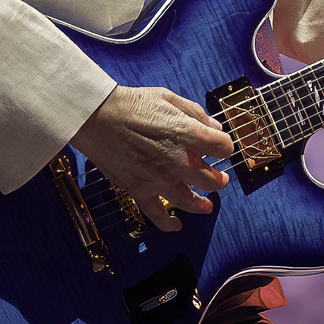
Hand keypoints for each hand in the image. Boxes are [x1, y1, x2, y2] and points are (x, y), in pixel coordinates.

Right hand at [70, 86, 232, 232]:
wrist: (97, 117)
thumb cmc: (132, 103)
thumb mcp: (169, 98)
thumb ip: (195, 113)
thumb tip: (214, 127)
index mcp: (190, 135)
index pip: (223, 147)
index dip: (225, 146)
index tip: (220, 146)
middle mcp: (179, 160)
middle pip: (211, 179)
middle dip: (220, 179)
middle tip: (220, 178)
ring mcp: (160, 178)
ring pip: (190, 201)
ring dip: (202, 204)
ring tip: (207, 205)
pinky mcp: (140, 189)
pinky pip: (157, 214)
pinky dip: (168, 224)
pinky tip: (177, 225)